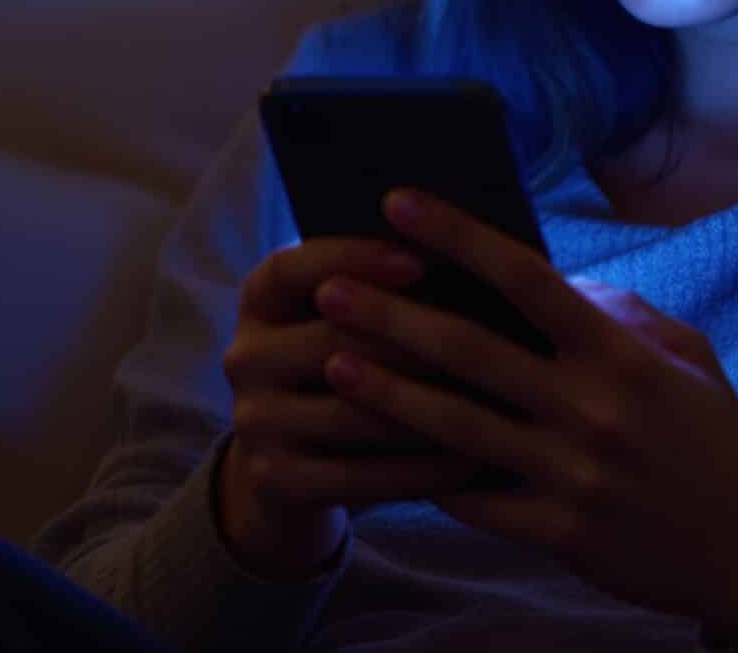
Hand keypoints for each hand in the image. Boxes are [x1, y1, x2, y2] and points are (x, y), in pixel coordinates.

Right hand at [217, 236, 496, 578]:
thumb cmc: (347, 370)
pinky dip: (420, 470)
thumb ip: (386, 291)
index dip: (354, 257)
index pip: (296, 266)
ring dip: (428, 410)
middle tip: (487, 345)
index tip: (422, 259)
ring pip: (352, 413)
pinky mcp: (274, 480)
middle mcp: (244, 356)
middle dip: (412, 341)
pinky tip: (472, 462)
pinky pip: (358, 475)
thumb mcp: (346, 323)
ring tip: (493, 405)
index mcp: (260, 301)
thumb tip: (470, 260)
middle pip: (330, 339)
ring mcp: (254, 422)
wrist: (292, 470)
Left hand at [311, 189, 737, 639]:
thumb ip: (622, 314)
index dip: (457, 235)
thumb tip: (561, 282)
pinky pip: (474, 500)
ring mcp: (571, 475)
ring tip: (331, 365)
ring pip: (455, 427)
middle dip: (392, 316)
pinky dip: (425, 475)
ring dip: (387, 393)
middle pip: (470, 351)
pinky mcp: (559, 532)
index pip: (525, 277)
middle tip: (330, 289)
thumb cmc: (715, 438)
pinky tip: (376, 452)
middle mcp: (591, 409)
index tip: (400, 202)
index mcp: (621, 354)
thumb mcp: (687, 358)